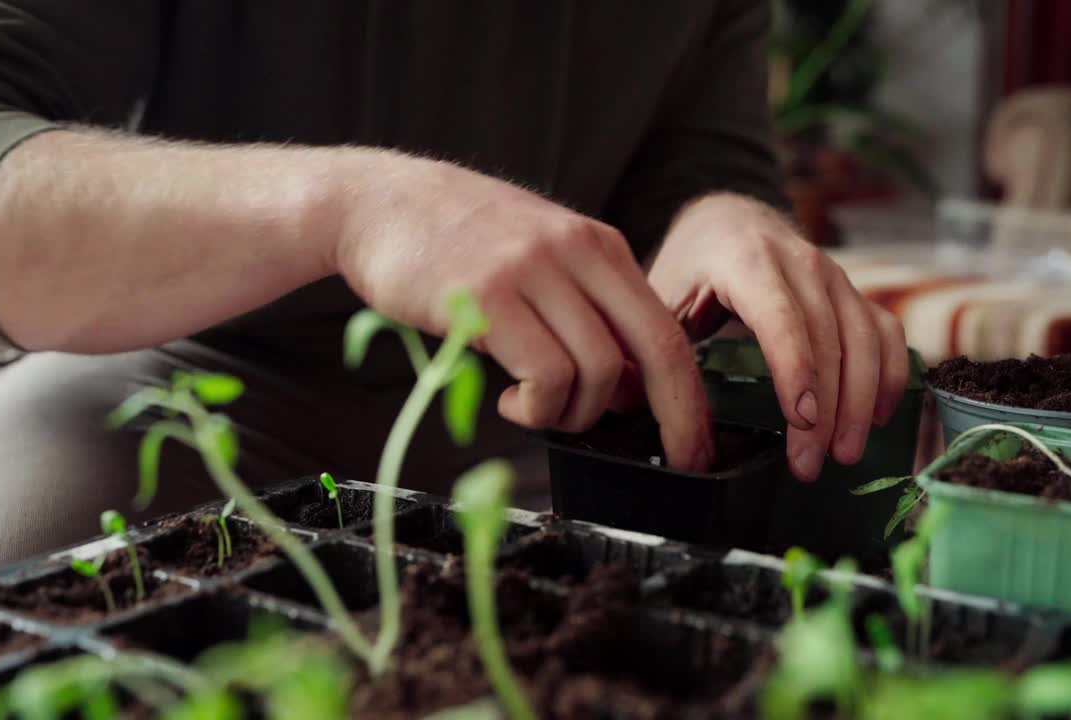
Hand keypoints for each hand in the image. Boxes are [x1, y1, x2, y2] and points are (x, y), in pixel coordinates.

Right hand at [331, 151, 713, 469]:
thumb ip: (587, 307)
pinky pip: (544, 376)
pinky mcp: (486, 296)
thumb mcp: (541, 254)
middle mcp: (576, 251)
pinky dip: (535, 408)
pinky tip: (507, 399)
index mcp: (598, 245)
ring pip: (598, 372)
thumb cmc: (457, 241)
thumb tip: (628, 385)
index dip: (691, 395)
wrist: (377, 201)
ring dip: (574, 414)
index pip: (667, 328)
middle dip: (677, 417)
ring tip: (536, 408)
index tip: (694, 442)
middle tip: (675, 460)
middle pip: (657, 350)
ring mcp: (532, 271)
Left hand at [646, 193, 908, 480]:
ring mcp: (834, 274)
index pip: (781, 317)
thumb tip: (639, 403)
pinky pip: (885, 332)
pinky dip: (890, 376)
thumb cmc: (690, 268)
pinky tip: (878, 419)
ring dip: (861, 402)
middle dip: (826, 409)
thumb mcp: (661, 295)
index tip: (801, 422)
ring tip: (843, 454)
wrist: (726, 222)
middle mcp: (800, 261)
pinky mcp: (854, 291)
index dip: (796, 370)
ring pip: (865, 338)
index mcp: (745, 258)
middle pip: (827, 338)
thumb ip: (657, 342)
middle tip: (811, 464)